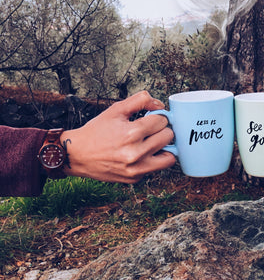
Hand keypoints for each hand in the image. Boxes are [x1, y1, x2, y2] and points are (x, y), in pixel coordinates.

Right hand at [60, 91, 174, 183]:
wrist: (77, 155)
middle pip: (168, 136)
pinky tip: (141, 154)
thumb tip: (160, 104)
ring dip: (164, 147)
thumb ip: (140, 100)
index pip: (162, 120)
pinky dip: (152, 160)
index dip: (157, 116)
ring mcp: (136, 168)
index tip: (150, 118)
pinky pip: (156, 168)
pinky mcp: (134, 178)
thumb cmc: (96, 131)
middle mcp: (136, 153)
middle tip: (151, 129)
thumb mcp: (116, 110)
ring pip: (170, 157)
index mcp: (131, 133)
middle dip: (161, 130)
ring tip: (153, 142)